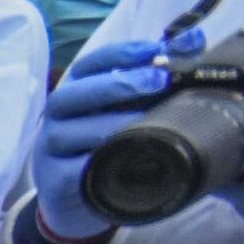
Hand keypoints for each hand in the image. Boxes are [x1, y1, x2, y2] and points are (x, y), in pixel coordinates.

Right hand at [33, 24, 187, 243]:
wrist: (78, 203)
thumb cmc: (109, 147)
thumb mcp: (129, 111)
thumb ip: (155, 78)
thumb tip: (194, 41)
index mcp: (76, 94)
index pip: (87, 65)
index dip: (118, 55)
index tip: (154, 50)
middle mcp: (56, 119)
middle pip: (70, 95)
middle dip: (116, 84)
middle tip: (158, 79)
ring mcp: (50, 151)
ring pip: (70, 133)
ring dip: (111, 124)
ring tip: (150, 121)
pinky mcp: (55, 182)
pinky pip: (74, 171)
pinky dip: (99, 163)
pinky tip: (129, 158)